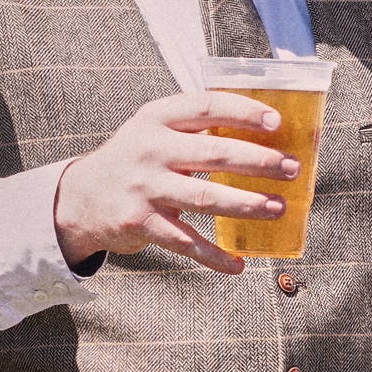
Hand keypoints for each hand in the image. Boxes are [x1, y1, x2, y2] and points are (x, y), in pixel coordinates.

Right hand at [53, 91, 296, 274]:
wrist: (80, 199)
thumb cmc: (134, 160)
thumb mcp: (154, 132)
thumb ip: (194, 128)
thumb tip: (263, 136)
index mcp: (156, 118)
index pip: (207, 106)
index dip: (244, 112)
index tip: (277, 123)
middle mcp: (149, 149)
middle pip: (214, 153)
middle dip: (260, 162)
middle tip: (291, 169)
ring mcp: (144, 187)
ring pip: (206, 198)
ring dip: (247, 205)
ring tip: (278, 209)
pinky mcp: (140, 222)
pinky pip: (185, 242)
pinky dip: (214, 257)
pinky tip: (238, 265)